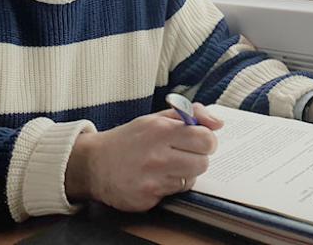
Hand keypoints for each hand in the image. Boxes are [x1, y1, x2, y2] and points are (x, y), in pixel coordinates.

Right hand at [64, 103, 223, 210]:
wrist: (94, 163)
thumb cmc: (130, 139)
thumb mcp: (156, 118)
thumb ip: (190, 114)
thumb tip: (218, 123)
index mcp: (161, 130)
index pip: (206, 139)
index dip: (206, 141)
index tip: (198, 141)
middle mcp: (157, 155)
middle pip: (203, 162)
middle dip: (197, 158)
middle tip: (182, 154)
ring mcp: (151, 179)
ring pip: (191, 180)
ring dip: (184, 173)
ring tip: (167, 166)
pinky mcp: (147, 199)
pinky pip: (174, 194)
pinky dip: (168, 186)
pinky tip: (154, 178)